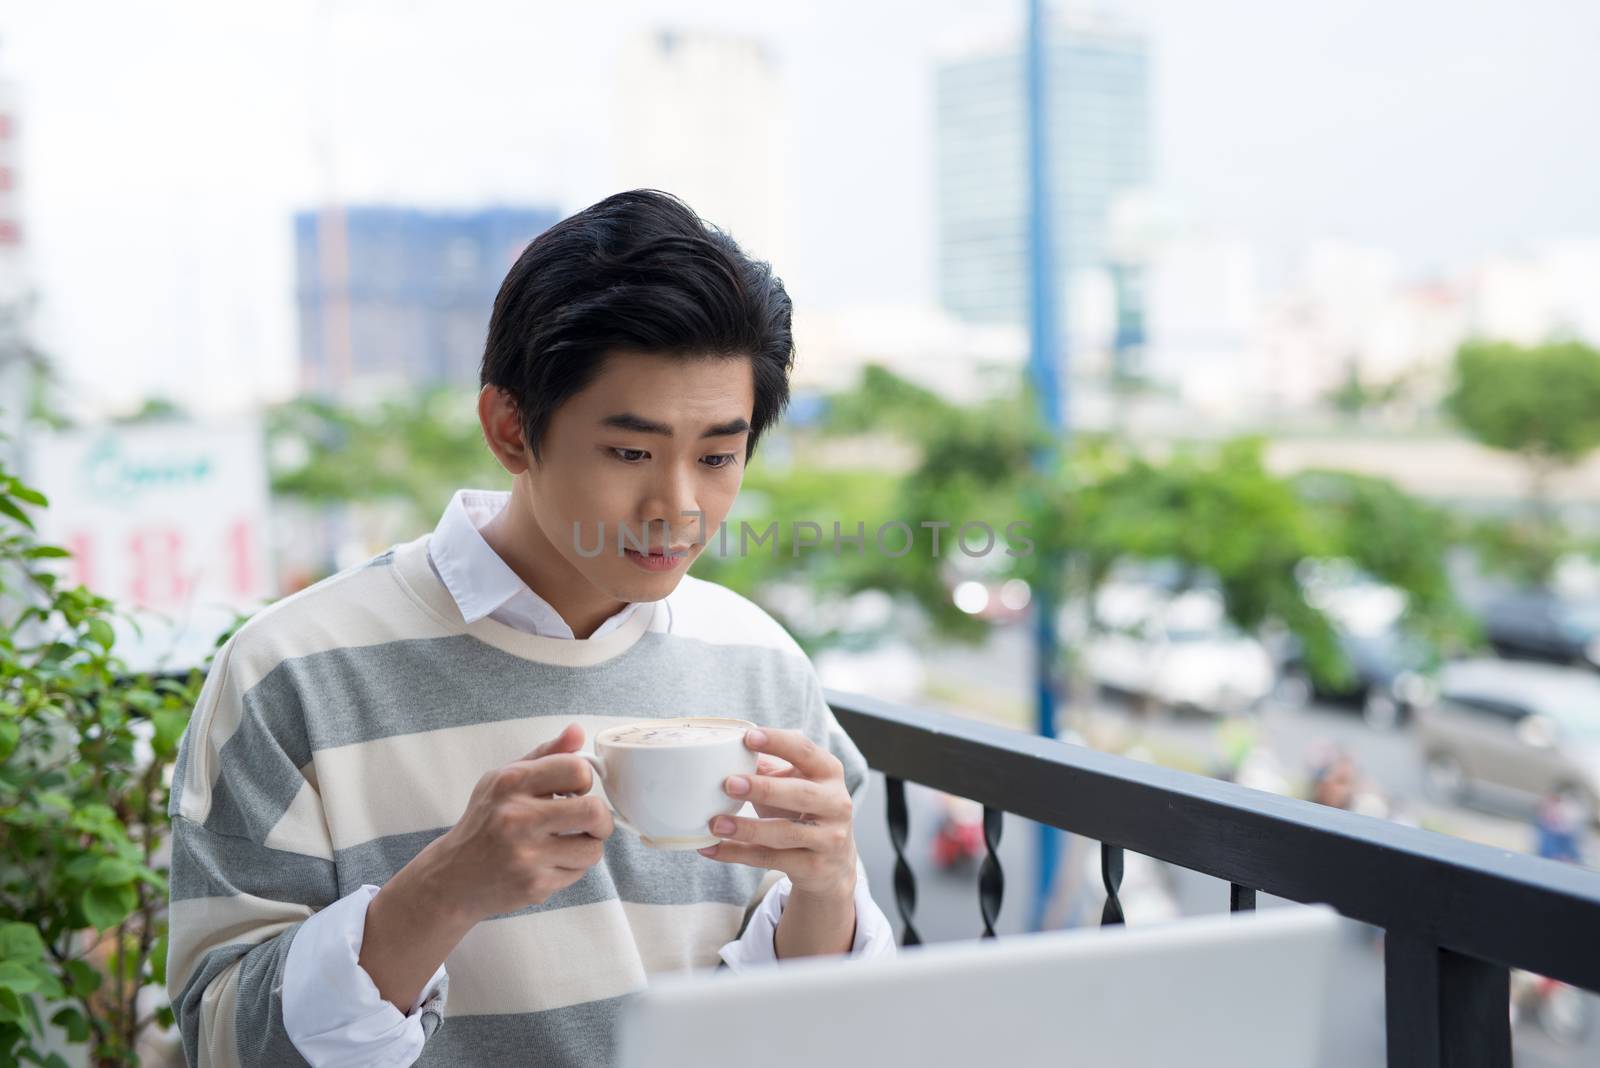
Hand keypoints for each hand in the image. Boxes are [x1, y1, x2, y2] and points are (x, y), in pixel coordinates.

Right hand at [426, 723, 613, 923]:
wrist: (452, 876)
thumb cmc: (485, 822)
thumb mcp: (505, 779)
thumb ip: (546, 754)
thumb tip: (578, 731)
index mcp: (511, 783)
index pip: (576, 769)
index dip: (585, 779)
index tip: (577, 790)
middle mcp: (517, 818)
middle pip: (594, 812)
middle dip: (602, 818)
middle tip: (592, 821)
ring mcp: (526, 855)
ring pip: (593, 849)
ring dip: (589, 846)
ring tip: (569, 842)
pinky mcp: (533, 885)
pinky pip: (578, 873)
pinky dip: (571, 867)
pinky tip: (550, 862)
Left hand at [697, 727, 857, 899]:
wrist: (833, 863)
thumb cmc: (804, 812)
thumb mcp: (793, 784)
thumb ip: (767, 768)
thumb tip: (726, 750)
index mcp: (829, 772)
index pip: (805, 751)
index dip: (778, 742)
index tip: (748, 737)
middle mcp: (836, 803)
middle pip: (800, 794)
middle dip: (763, 788)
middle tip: (728, 784)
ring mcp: (829, 838)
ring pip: (785, 832)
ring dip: (746, 828)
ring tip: (715, 824)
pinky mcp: (815, 867)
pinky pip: (771, 859)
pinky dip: (738, 854)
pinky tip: (712, 849)